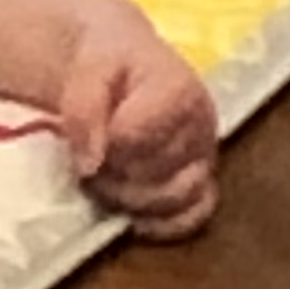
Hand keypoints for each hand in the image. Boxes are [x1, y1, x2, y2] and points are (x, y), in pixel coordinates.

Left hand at [52, 16, 219, 242]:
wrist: (124, 65)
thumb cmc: (108, 64)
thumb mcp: (88, 68)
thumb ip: (83, 109)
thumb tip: (89, 166)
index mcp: (180, 91)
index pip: (133, 138)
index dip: (100, 144)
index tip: (85, 134)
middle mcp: (202, 128)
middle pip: (152, 174)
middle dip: (110, 174)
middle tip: (87, 160)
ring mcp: (205, 160)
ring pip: (174, 202)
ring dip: (129, 200)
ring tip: (105, 180)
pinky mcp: (203, 185)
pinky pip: (194, 219)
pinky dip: (160, 224)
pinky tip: (132, 214)